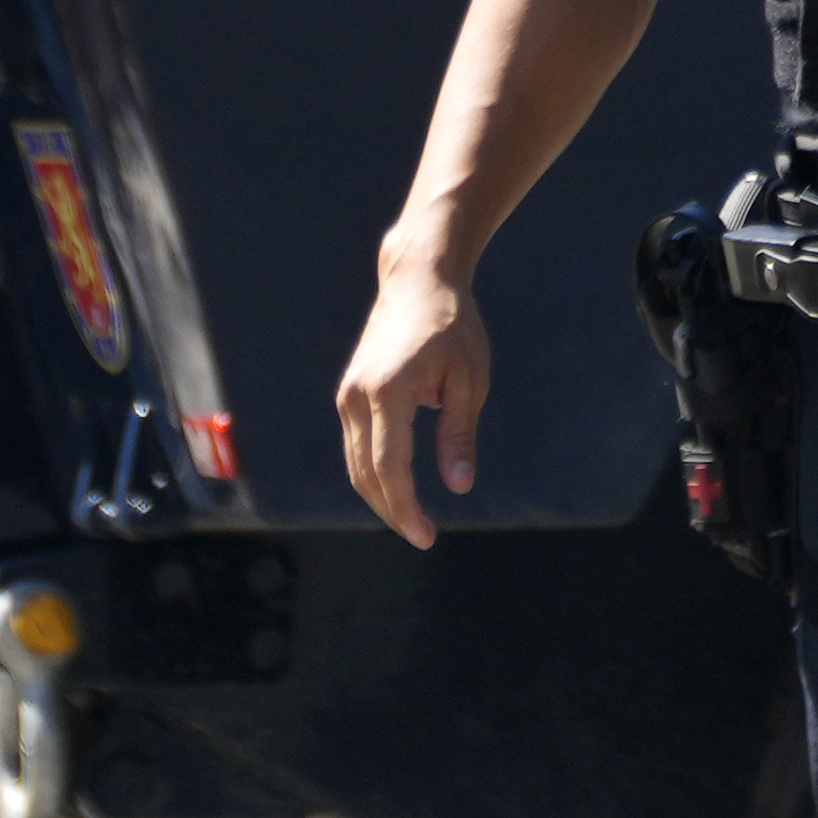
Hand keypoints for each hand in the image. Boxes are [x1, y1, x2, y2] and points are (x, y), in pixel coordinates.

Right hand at [336, 254, 490, 548]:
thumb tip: (459, 486)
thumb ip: (459, 435)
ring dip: (380, 496)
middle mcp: (358, 396)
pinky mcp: (348, 393)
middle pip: (366, 473)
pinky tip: (397, 488)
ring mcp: (347, 394)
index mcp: (389, 391)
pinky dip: (373, 473)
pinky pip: (355, 446)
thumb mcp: (469, 380)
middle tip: (423, 536)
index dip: (406, 508)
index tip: (426, 536)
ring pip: (354, 464)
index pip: (390, 468)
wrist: (418, 280)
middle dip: (392, 511)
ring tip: (411, 520)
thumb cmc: (453, 326)